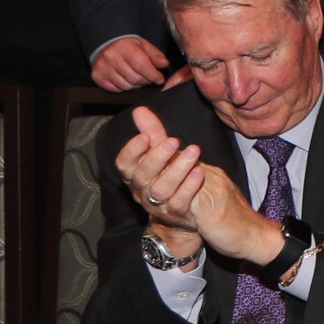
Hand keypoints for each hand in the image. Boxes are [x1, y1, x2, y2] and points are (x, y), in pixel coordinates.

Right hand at [91, 35, 176, 92]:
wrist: (106, 44)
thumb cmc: (127, 46)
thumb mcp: (144, 45)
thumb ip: (155, 55)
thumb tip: (163, 65)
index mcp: (125, 47)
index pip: (142, 66)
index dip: (153, 75)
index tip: (159, 79)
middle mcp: (111, 57)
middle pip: (134, 78)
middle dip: (146, 81)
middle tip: (149, 78)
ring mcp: (102, 67)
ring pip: (126, 86)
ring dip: (136, 86)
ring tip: (138, 78)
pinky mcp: (97, 76)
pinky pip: (115, 90)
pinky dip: (124, 88)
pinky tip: (126, 80)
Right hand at [119, 107, 275, 263]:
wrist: (188, 210)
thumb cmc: (171, 175)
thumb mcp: (162, 153)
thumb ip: (153, 133)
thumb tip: (140, 110)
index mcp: (135, 175)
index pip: (123, 164)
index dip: (131, 151)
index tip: (144, 137)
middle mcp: (142, 191)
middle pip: (142, 176)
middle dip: (157, 157)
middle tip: (173, 140)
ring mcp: (158, 205)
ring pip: (161, 189)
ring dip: (177, 169)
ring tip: (194, 151)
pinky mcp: (177, 214)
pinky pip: (180, 201)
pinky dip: (189, 186)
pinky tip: (200, 171)